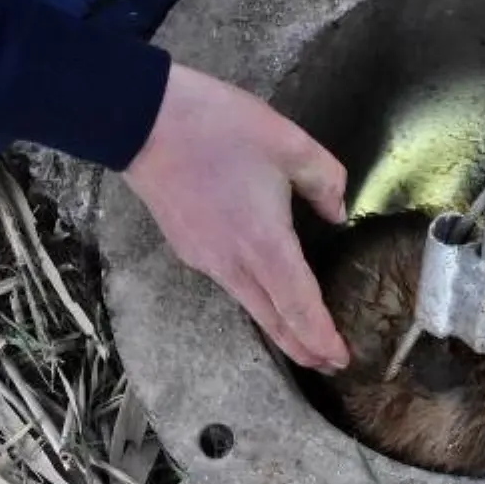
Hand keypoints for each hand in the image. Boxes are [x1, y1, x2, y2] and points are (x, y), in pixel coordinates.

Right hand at [123, 62, 350, 371]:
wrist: (143, 118)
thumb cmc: (219, 127)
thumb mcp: (291, 143)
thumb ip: (326, 182)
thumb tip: (337, 213)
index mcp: (265, 243)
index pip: (300, 306)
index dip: (321, 337)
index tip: (341, 359)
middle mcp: (233, 263)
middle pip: (275, 320)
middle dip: (305, 348)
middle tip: (331, 365)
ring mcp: (206, 260)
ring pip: (252, 306)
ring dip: (281, 328)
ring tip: (306, 342)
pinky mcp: (188, 249)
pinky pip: (232, 285)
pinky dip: (257, 302)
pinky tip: (268, 296)